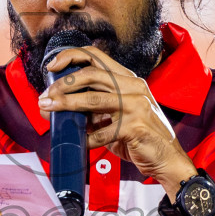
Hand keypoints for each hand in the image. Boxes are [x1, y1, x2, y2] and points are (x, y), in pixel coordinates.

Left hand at [38, 46, 192, 191]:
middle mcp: (133, 87)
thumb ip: (94, 108)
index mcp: (128, 80)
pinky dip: (87, 138)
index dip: (71, 56)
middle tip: (46, 96)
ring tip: (50, 109)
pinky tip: (81, 142)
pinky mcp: (135, 127)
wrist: (167, 159)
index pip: (96, 56)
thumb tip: (58, 105)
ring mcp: (136, 106)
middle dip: (63, 84)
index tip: (52, 66)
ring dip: (66, 104)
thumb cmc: (140, 137)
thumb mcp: (117, 116)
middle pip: (91, 74)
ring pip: (93, 99)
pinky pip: (102, 132)